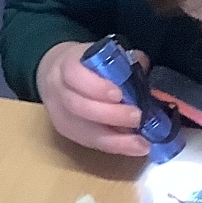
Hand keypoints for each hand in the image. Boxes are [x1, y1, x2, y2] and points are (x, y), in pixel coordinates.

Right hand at [35, 40, 149, 157]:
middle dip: (110, 115)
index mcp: (65, 64)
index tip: (119, 94)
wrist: (57, 76)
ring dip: (115, 138)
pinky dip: (114, 146)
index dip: (96, 86)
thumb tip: (144, 65)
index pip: (74, 75)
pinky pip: (90, 143)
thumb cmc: (87, 65)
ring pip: (83, 131)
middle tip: (137, 117)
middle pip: (78, 106)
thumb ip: (122, 60)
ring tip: (141, 141)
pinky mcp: (67, 132)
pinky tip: (134, 147)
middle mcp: (58, 91)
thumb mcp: (100, 55)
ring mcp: (59, 115)